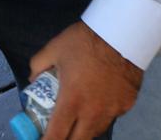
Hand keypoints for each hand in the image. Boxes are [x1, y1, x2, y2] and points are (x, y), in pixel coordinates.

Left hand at [29, 22, 142, 139]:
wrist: (122, 32)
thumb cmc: (86, 41)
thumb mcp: (55, 47)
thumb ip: (38, 65)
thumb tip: (34, 80)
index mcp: (71, 101)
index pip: (55, 137)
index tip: (42, 139)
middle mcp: (92, 113)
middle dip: (66, 139)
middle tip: (61, 128)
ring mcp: (112, 111)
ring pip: (95, 131)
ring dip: (84, 128)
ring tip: (79, 112)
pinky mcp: (126, 105)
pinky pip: (111, 116)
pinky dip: (103, 113)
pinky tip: (101, 97)